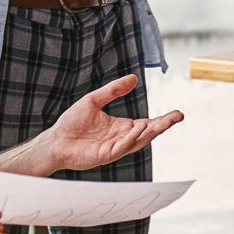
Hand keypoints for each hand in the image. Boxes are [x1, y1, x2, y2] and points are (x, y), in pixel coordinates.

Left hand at [37, 75, 183, 172]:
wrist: (55, 140)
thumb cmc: (72, 122)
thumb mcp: (94, 100)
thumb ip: (113, 90)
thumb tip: (134, 78)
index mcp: (121, 127)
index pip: (147, 124)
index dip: (162, 120)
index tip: (178, 113)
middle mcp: (122, 138)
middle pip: (148, 133)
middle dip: (163, 126)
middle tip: (178, 116)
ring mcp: (115, 148)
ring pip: (138, 141)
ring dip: (151, 132)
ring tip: (163, 122)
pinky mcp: (105, 155)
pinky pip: (122, 147)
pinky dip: (132, 138)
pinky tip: (139, 128)